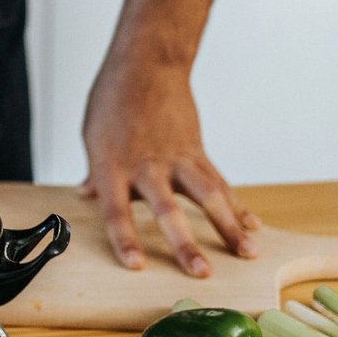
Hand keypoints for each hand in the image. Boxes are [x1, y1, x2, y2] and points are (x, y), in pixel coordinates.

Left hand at [79, 49, 257, 276]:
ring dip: (229, 226)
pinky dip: (236, 206)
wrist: (147, 64)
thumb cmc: (113, 99)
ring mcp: (176, 157)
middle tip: (201, 273)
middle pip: (167, 208)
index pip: (116, 210)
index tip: (137, 266)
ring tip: (248, 253)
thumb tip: (86, 195)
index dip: (126, 239)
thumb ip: (96, 171)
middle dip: (185, 242)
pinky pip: (219, 182)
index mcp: (112, 164)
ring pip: (207, 194)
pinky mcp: (197, 151)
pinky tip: (251, 227)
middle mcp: (147, 164)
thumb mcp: (93, 135)